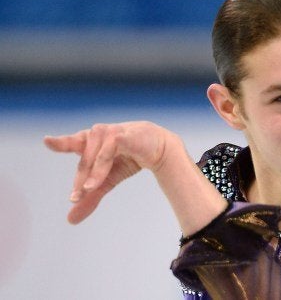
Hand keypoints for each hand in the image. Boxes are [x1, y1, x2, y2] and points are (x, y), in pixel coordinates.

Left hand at [44, 121, 173, 223]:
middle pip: (84, 159)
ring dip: (91, 174)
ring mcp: (111, 132)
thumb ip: (90, 197)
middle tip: (75, 198)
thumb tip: (70, 220)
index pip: (73, 142)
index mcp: (90, 142)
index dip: (60, 143)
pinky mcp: (123, 135)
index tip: (47, 141)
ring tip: (88, 190)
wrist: (160, 150)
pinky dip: (101, 167)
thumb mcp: (107, 181)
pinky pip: (108, 152)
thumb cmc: (130, 159)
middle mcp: (98, 134)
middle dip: (80, 179)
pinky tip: (97, 181)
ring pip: (94, 156)